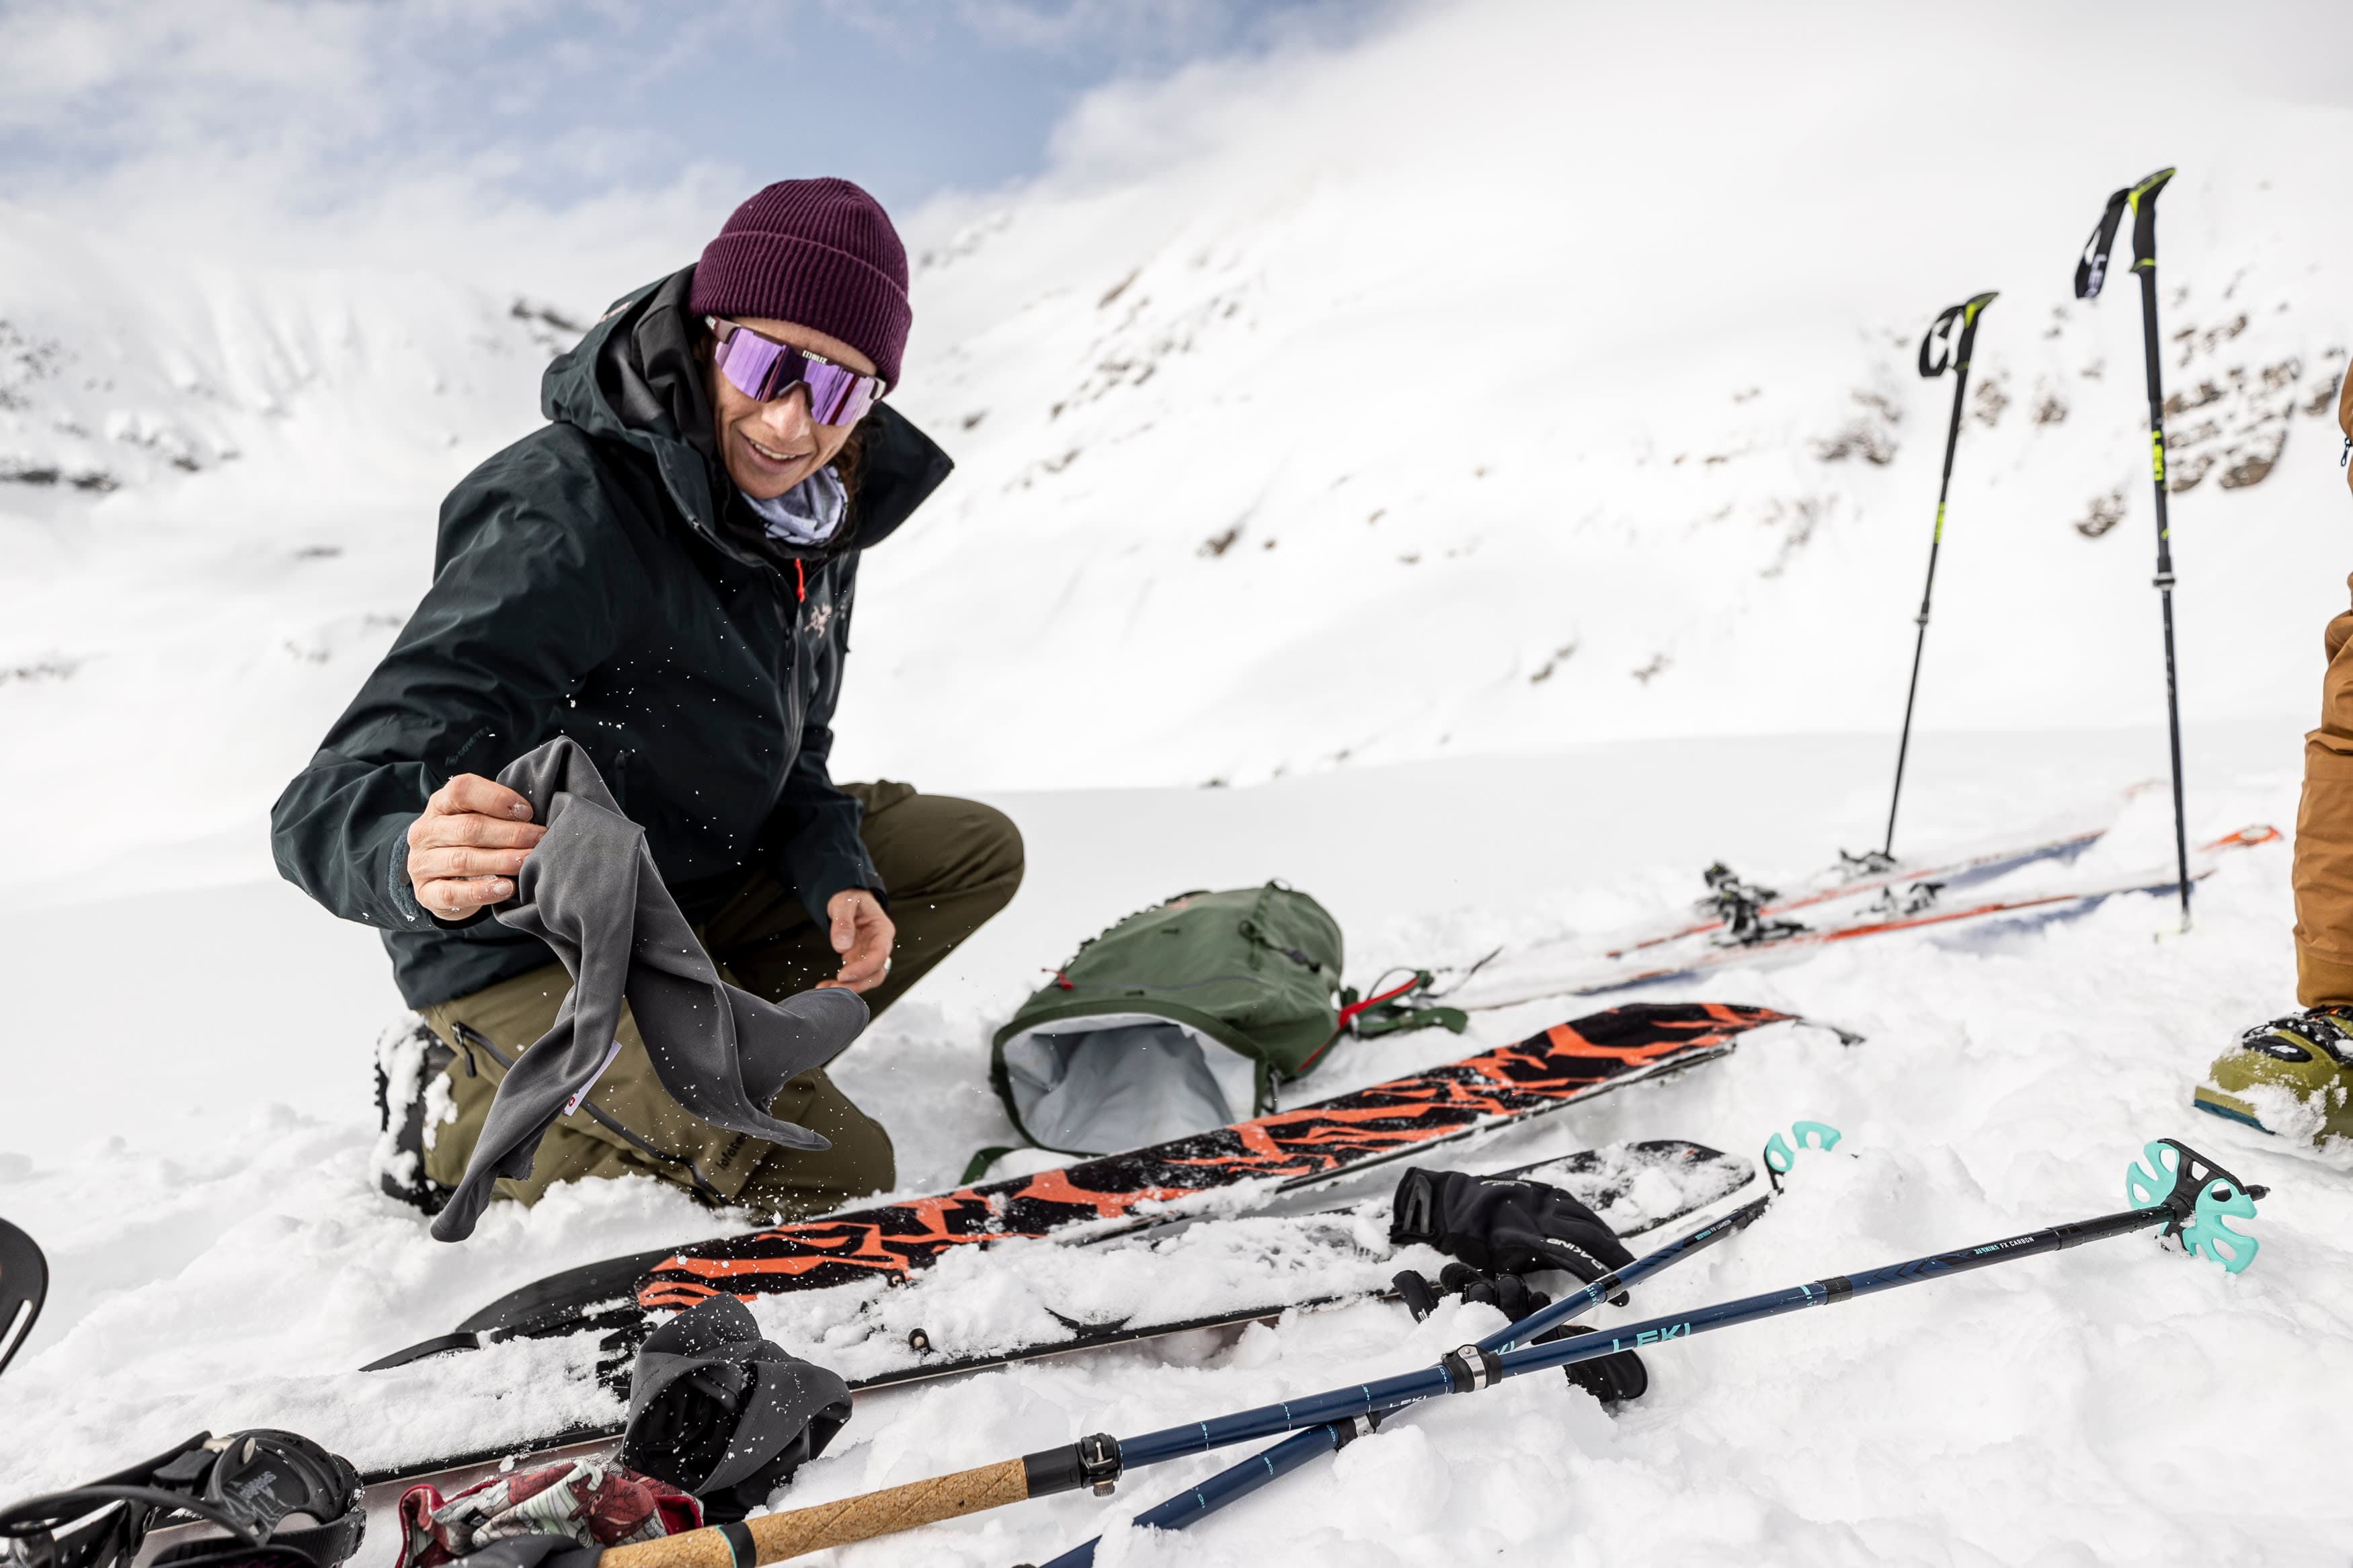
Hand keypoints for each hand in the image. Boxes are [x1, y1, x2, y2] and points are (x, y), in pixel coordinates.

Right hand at [406, 774, 544, 921]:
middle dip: (510, 833)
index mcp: (439, 805)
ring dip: (501, 861)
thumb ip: (496, 813)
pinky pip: (453, 893)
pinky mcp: (426, 893)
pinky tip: (506, 888)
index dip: (497, 798)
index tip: (527, 812)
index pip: (462, 790)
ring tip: (527, 862)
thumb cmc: (469, 842)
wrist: (440, 878)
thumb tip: (531, 816)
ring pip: (463, 860)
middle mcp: (425, 832)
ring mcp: (421, 863)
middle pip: (468, 827)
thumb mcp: (476, 819)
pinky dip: (482, 891)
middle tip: (539, 839)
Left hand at [820, 888, 894, 992]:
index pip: (880, 955)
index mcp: (882, 931)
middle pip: (877, 972)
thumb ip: (843, 922)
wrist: (847, 898)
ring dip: (849, 987)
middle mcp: (879, 945)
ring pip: (867, 978)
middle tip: (835, 987)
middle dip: (858, 983)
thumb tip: (841, 945)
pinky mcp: (858, 959)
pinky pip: (854, 976)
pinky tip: (825, 985)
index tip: (844, 975)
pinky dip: (842, 983)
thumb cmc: (850, 897)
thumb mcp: (845, 902)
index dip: (864, 968)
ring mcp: (869, 954)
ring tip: (826, 989)